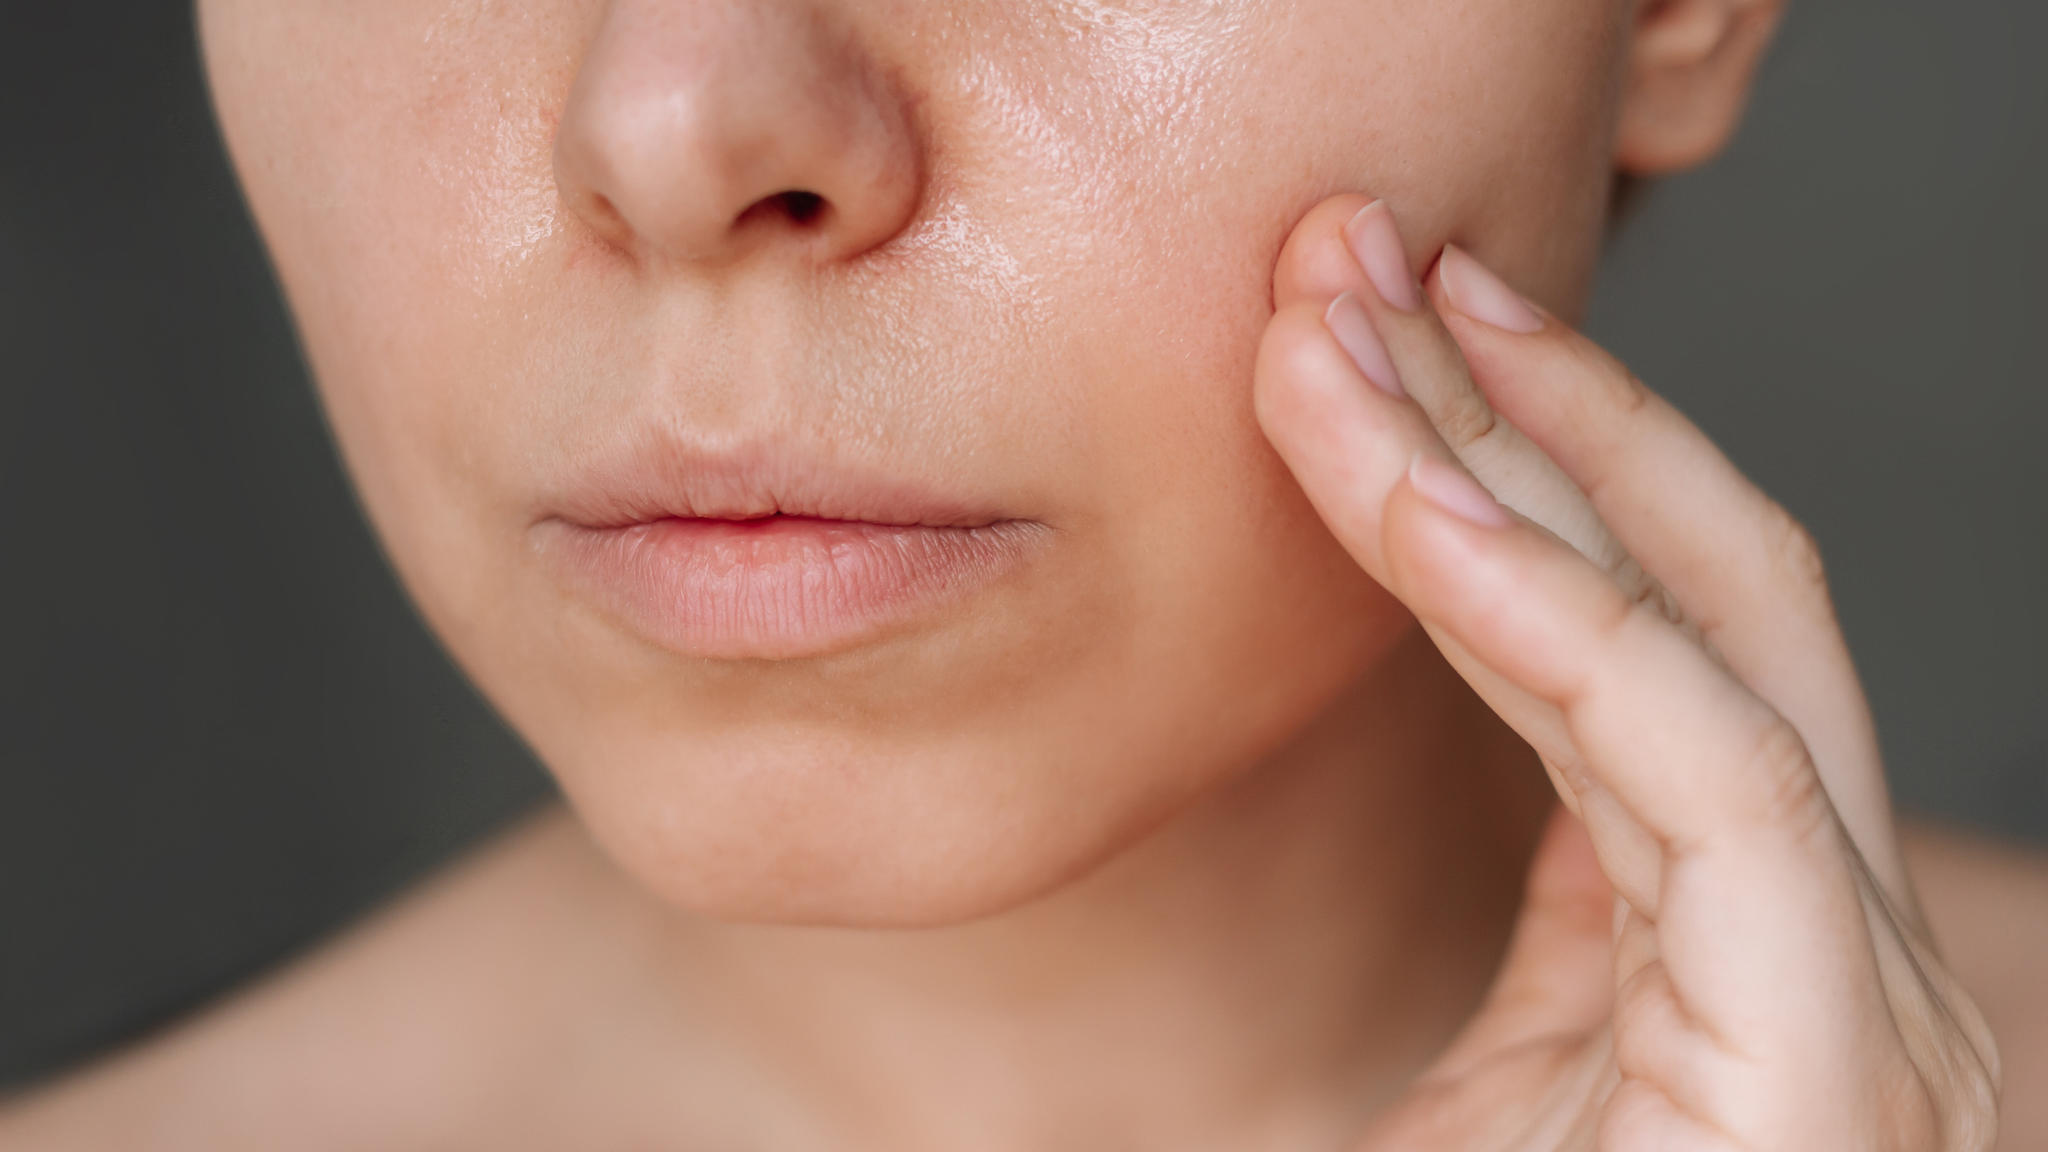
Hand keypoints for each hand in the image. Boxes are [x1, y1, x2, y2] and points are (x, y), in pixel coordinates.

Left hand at [1255, 195, 1999, 1148]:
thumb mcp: (1468, 1100)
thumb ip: (1486, 934)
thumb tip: (1336, 790)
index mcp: (1733, 942)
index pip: (1646, 640)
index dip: (1514, 473)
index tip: (1366, 348)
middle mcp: (1815, 937)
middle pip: (1702, 592)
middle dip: (1527, 404)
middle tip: (1360, 261)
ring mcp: (1851, 990)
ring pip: (1708, 639)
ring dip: (1516, 462)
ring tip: (1350, 331)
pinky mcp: (1830, 1051)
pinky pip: (1705, 776)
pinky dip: (1558, 620)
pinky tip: (1418, 503)